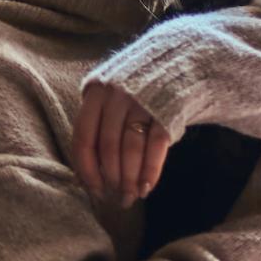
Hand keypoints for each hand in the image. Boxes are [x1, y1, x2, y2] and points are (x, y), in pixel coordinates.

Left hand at [71, 82, 171, 207]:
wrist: (178, 62)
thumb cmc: (136, 90)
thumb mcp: (109, 97)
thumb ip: (96, 126)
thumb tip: (82, 176)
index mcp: (95, 93)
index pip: (83, 138)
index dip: (87, 168)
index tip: (95, 190)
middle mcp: (116, 95)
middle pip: (108, 146)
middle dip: (113, 178)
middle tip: (118, 198)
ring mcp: (143, 101)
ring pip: (131, 148)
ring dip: (131, 178)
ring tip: (132, 195)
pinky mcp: (167, 109)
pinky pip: (155, 145)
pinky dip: (150, 170)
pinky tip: (147, 186)